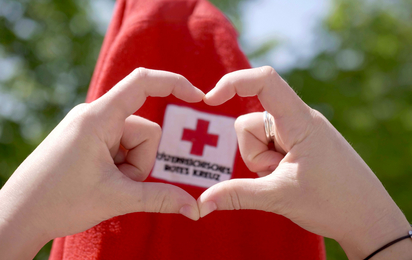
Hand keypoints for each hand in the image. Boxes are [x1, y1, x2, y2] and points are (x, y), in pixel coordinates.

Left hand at [0, 68, 203, 259]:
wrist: (17, 215)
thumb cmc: (58, 202)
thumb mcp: (116, 198)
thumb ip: (160, 198)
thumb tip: (194, 208)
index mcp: (98, 118)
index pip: (142, 83)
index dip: (174, 83)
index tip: (198, 96)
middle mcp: (94, 116)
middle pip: (144, 131)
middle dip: (141, 162)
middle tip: (118, 184)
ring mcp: (91, 127)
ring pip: (133, 143)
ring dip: (130, 168)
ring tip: (107, 185)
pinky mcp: (88, 139)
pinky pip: (120, 147)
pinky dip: (121, 166)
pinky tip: (102, 181)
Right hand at [198, 67, 410, 258]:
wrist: (368, 219)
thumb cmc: (334, 203)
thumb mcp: (280, 196)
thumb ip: (237, 194)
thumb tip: (203, 202)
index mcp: (300, 121)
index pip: (265, 81)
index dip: (233, 82)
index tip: (210, 100)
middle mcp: (298, 120)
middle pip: (251, 123)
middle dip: (253, 153)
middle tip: (279, 174)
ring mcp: (298, 133)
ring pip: (257, 138)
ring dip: (261, 162)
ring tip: (287, 179)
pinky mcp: (298, 145)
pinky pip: (269, 147)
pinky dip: (269, 164)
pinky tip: (288, 179)